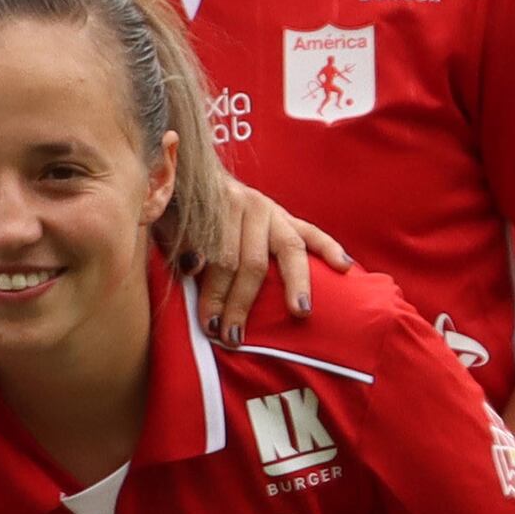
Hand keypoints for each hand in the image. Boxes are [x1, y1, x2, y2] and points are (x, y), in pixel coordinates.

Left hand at [179, 174, 351, 338]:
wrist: (194, 177)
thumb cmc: (180, 211)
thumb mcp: (168, 222)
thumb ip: (178, 243)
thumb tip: (192, 267)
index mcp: (219, 205)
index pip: (220, 258)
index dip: (213, 293)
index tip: (209, 325)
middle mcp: (250, 205)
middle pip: (251, 261)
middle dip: (241, 302)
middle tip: (234, 336)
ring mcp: (273, 212)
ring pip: (288, 250)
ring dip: (295, 284)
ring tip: (300, 312)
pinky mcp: (289, 217)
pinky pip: (314, 234)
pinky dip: (331, 248)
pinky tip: (345, 267)